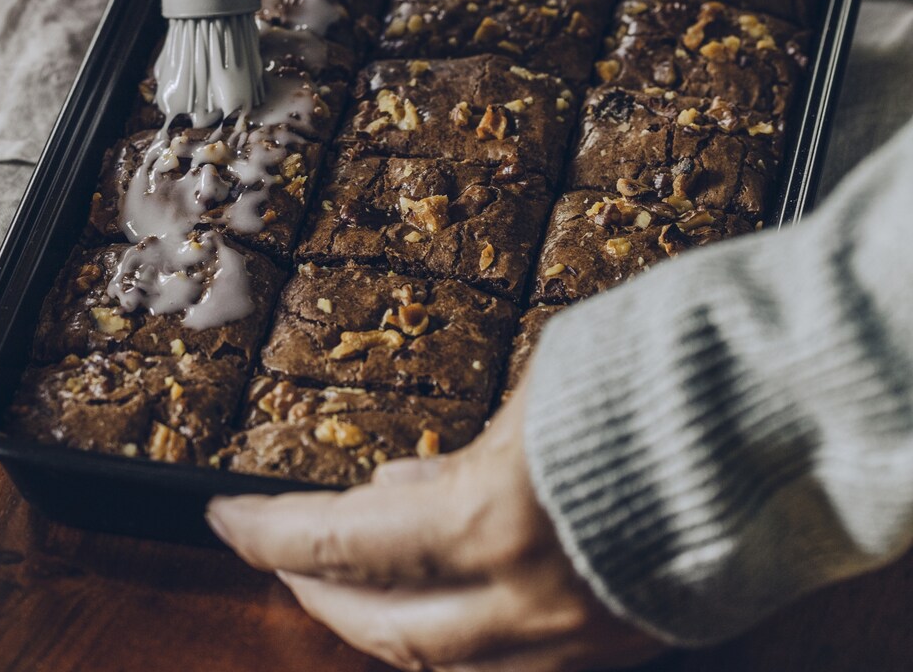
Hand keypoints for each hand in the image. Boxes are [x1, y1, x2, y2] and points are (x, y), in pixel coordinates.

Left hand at [207, 378, 662, 671]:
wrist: (790, 412)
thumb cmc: (657, 371)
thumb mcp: (533, 392)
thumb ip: (460, 455)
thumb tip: (397, 488)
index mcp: (494, 519)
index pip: (343, 545)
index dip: (272, 534)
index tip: (224, 516)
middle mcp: (530, 601)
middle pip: (389, 631)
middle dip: (319, 595)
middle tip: (277, 555)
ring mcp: (580, 634)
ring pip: (448, 662)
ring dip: (385, 621)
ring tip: (349, 576)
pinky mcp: (622, 639)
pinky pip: (512, 658)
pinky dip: (458, 628)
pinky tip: (445, 588)